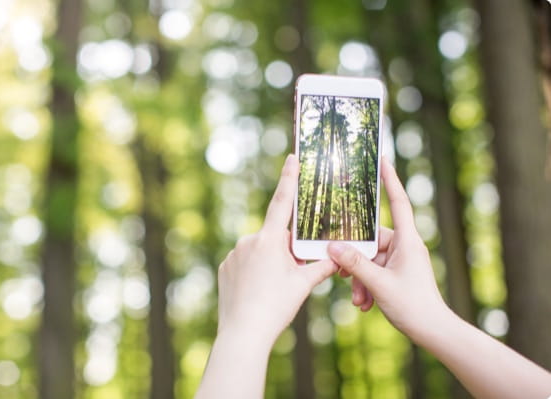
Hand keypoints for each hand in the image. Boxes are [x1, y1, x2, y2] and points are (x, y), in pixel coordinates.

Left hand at [217, 154, 337, 344]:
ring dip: (269, 262)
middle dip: (285, 251)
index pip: (282, 203)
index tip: (291, 157)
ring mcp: (233, 254)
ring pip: (259, 251)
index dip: (288, 179)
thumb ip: (321, 266)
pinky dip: (252, 272)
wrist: (243, 333)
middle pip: (275, 237)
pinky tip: (256, 291)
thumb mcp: (303, 285)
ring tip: (271, 289)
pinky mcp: (224, 268)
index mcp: (269, 240)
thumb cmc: (276, 307)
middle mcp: (248, 241)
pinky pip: (243, 262)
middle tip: (291, 275)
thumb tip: (337, 257)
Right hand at [327, 158, 450, 340]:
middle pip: (371, 241)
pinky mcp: (397, 274)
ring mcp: (401, 261)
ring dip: (360, 279)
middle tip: (342, 277)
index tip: (383, 160)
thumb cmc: (414, 306)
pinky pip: (375, 272)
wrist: (434, 331)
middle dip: (355, 261)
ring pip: (370, 260)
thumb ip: (355, 264)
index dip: (390, 180)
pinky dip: (367, 286)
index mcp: (407, 241)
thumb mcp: (379, 284)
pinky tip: (364, 304)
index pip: (398, 202)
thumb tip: (333, 247)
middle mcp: (404, 247)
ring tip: (359, 299)